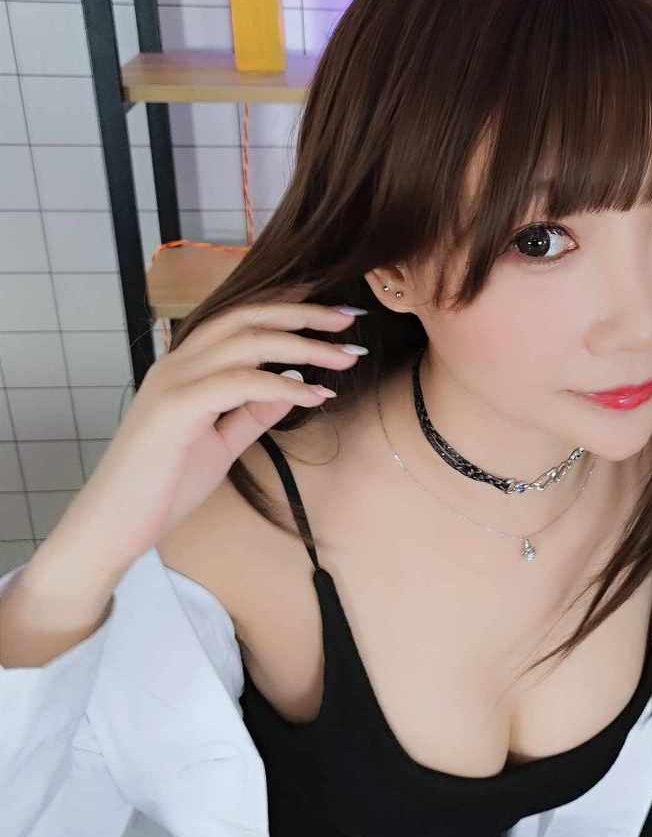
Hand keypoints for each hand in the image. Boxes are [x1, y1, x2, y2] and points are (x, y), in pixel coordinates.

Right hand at [60, 301, 364, 568]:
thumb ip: (253, 411)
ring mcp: (175, 381)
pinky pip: (239, 382)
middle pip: (249, 317)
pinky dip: (282, 385)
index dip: (292, 312)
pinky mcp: (176, 407)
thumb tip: (295, 384)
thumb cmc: (163, 486)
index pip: (243, 319)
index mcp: (186, 365)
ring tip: (346, 357)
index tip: (338, 319)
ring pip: (248, 342)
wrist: (114, 524)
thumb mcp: (221, 442)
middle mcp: (178, 362)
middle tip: (351, 321)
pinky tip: (316, 396)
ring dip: (304, 347)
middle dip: (305, 315)